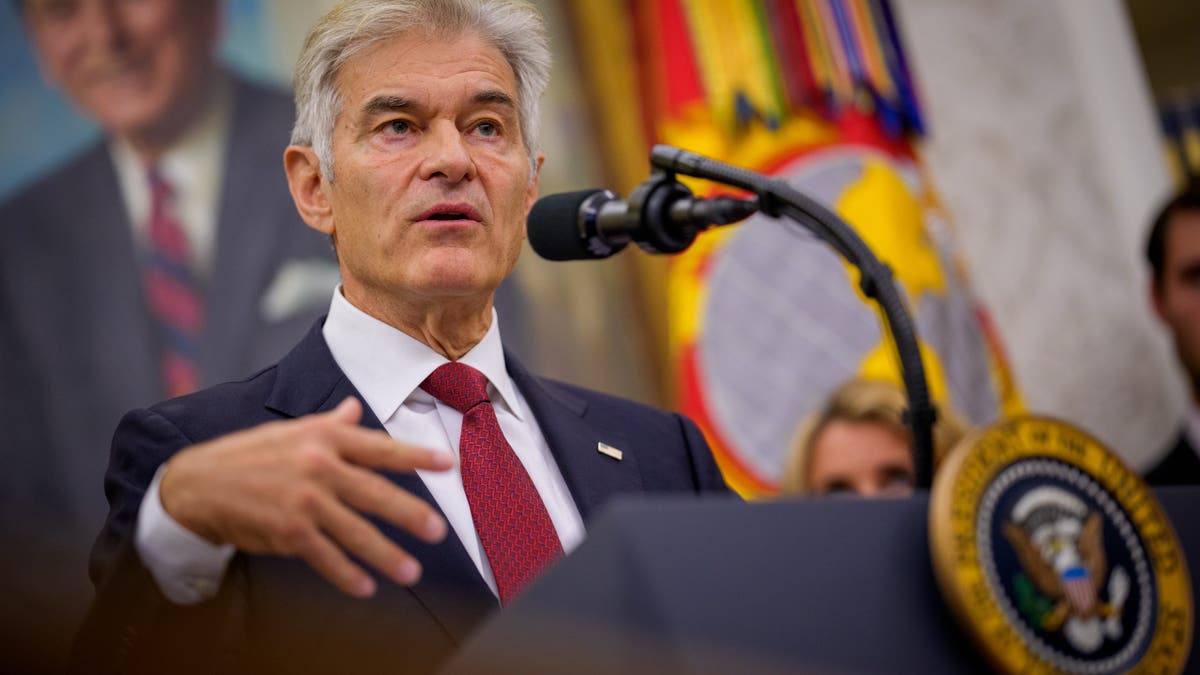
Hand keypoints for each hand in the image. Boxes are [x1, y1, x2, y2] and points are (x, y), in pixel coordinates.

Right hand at [158, 397, 453, 597]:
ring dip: (386, 554)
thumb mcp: (291, 431)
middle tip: (438, 530)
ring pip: (355, 531)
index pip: (380, 447)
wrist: (198, 483)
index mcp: (325, 438)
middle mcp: (319, 466)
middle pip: (375, 492)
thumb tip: (354, 408)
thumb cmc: (248, 454)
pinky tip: (365, 586)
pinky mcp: (287, 531)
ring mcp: (304, 501)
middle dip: (410, 513)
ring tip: (411, 571)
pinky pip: (325, 556)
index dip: (416, 456)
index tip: (448, 464)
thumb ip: (330, 424)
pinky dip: (346, 574)